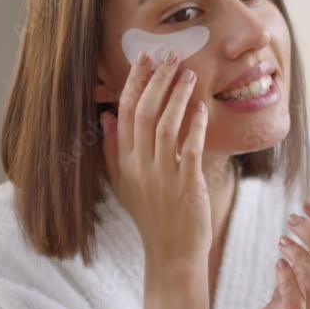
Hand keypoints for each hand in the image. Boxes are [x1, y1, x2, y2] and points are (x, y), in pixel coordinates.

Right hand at [101, 50, 210, 265]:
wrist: (171, 253)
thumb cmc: (153, 216)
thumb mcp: (125, 184)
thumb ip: (113, 150)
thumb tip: (107, 116)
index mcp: (123, 163)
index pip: (124, 113)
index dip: (134, 83)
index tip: (144, 59)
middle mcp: (139, 166)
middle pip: (143, 113)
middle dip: (156, 80)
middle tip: (170, 55)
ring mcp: (162, 176)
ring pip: (165, 125)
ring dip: (177, 96)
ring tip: (189, 73)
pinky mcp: (186, 185)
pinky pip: (190, 148)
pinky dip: (196, 125)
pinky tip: (202, 108)